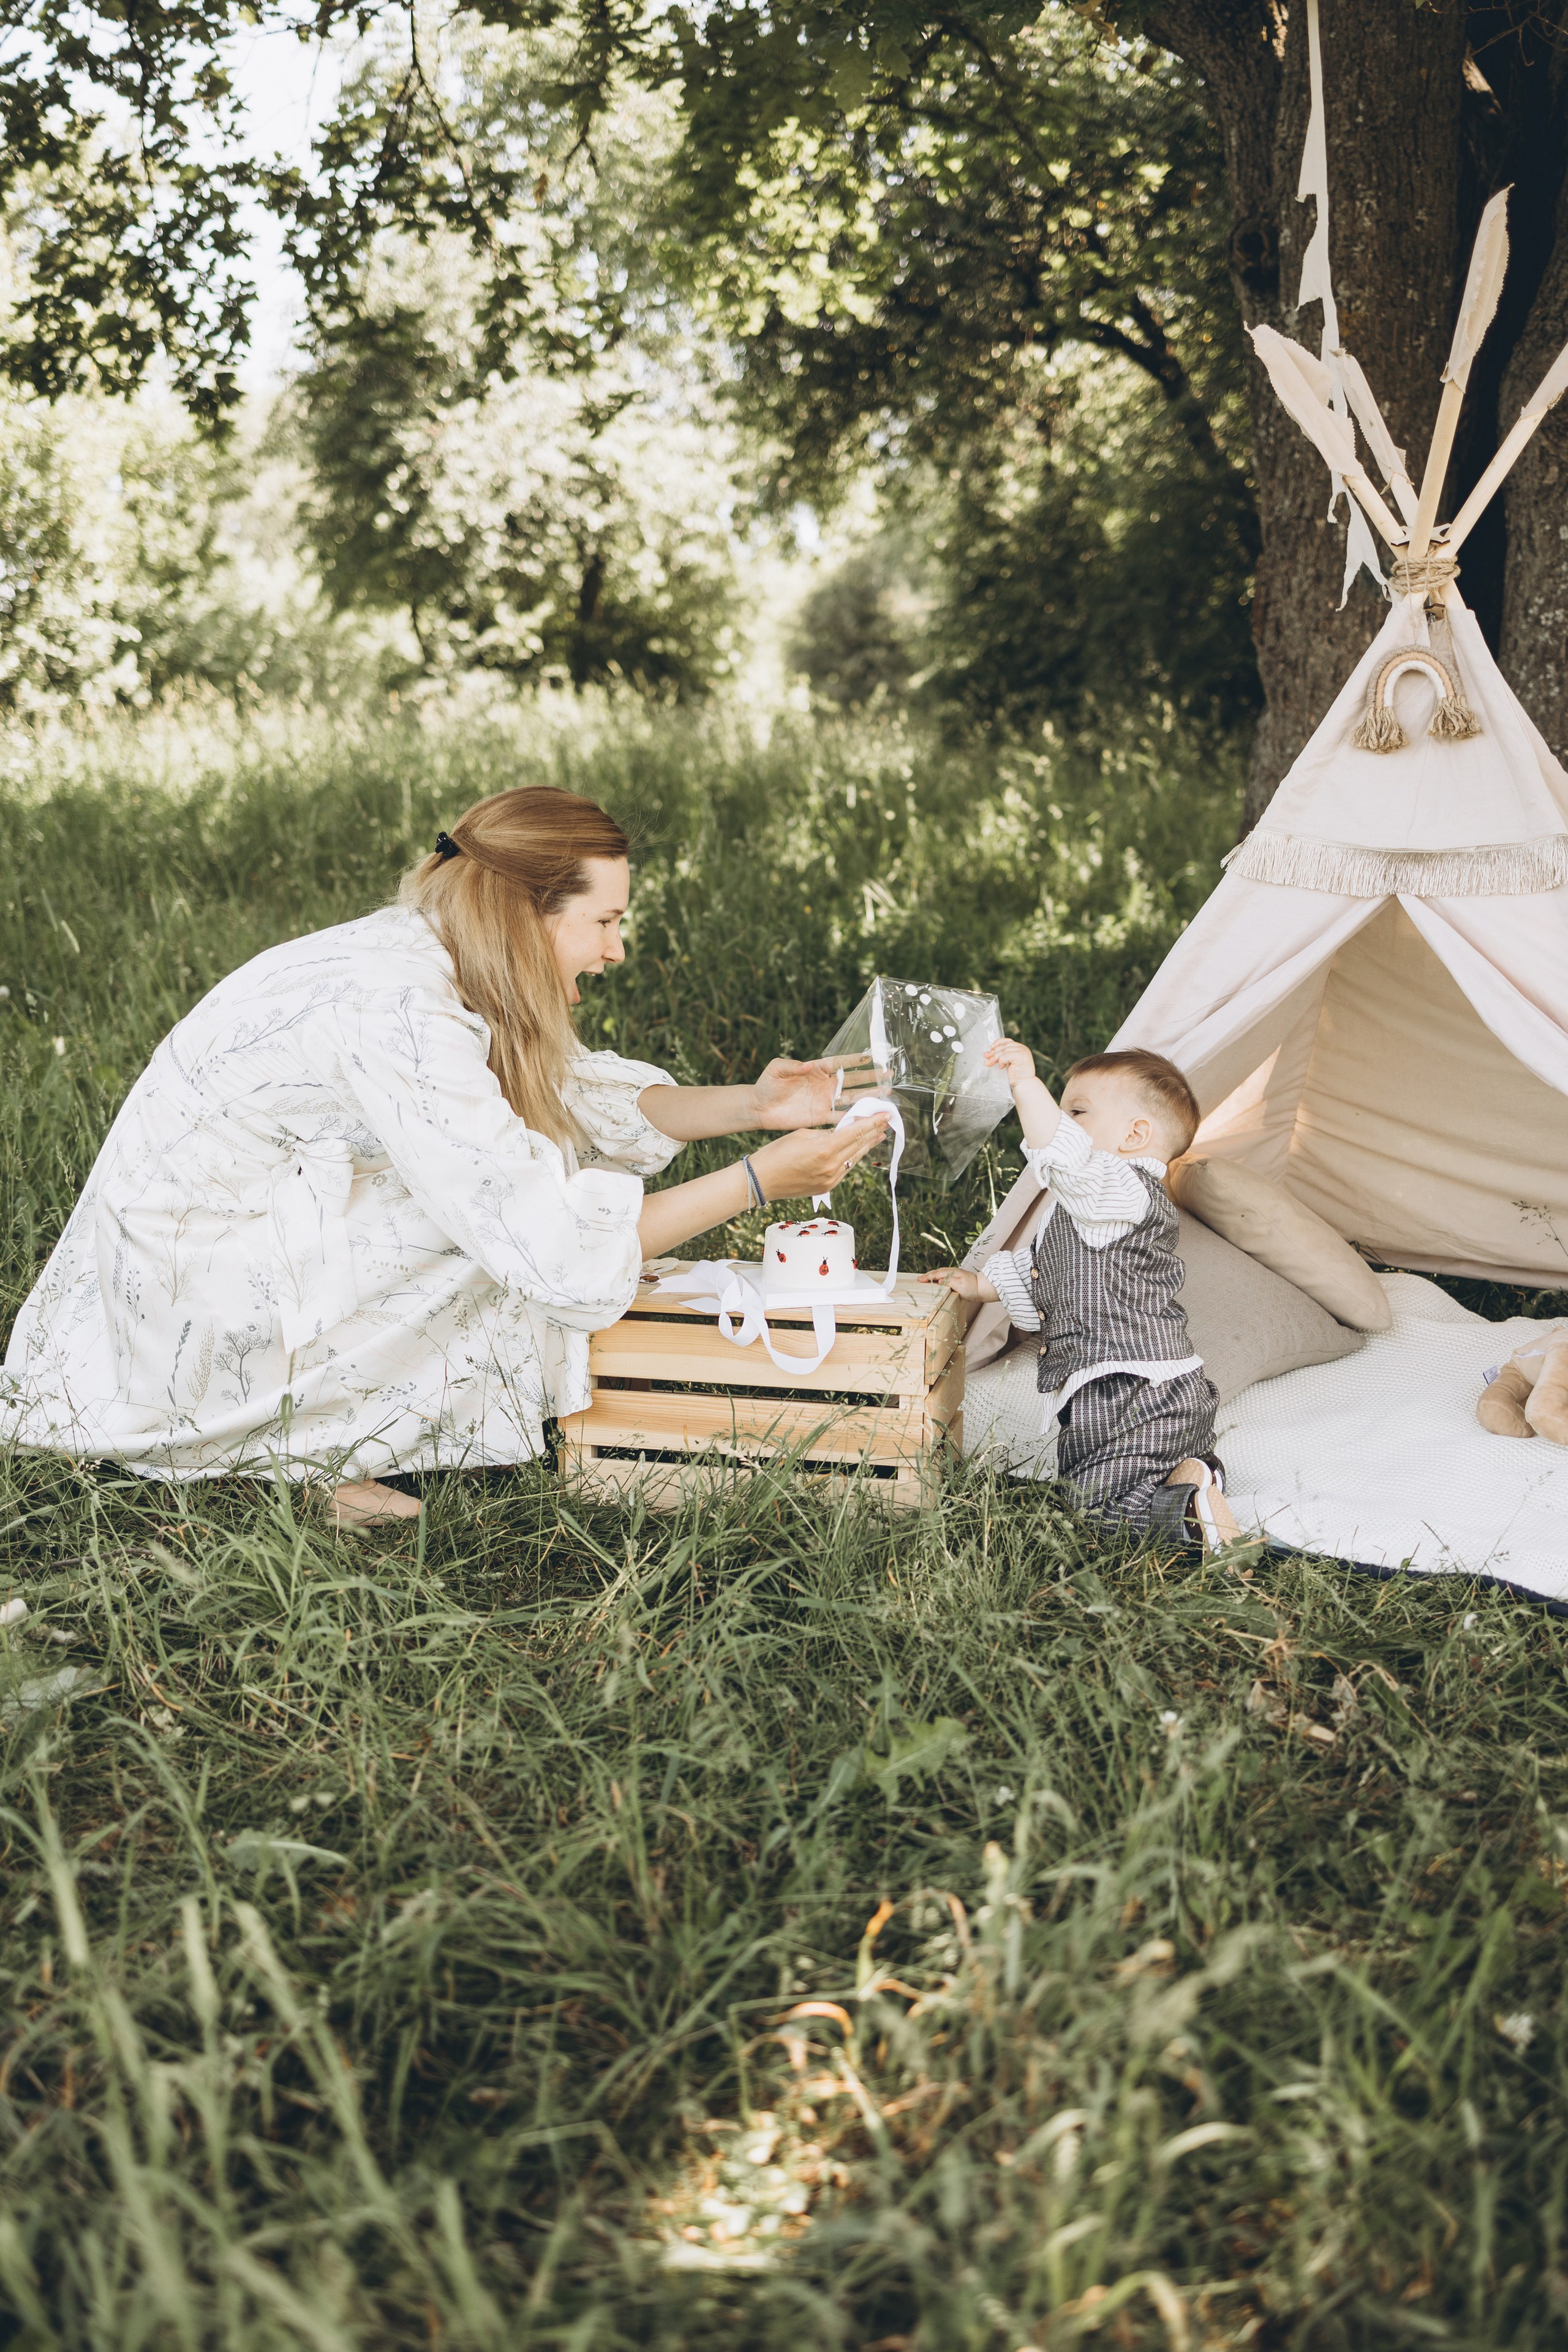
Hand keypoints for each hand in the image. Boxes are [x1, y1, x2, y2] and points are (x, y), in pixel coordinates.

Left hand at [750, 1051, 885, 1130]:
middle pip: (852, 1080)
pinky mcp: (820, 1117)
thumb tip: (808, 1065)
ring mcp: (824, 1101)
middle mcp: (825, 1084)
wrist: (759, 1107)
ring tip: (886, 1094)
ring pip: (851, 1098)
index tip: (872, 1056)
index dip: (855, 1060)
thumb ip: (792, 1066)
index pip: (840, 1063)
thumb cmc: (767, 1084)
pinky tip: (869, 1115)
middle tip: (888, 1076)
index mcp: (816, 1069)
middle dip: (870, 1078)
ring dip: (868, 1097)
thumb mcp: (776, 1069)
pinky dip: (854, 1117)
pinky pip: (840, 1116)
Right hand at [751, 1112, 888, 1202]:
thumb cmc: (777, 1152)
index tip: (885, 1114)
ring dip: (866, 1146)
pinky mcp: (827, 1188)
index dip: (873, 1122)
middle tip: (886, 1121)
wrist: (762, 1180)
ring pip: (855, 1159)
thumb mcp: (802, 1134)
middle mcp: (832, 1166)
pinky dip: (853, 1158)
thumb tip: (845, 1130)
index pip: (856, 1132)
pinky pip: (845, 1170)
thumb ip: (827, 1133)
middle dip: (874, 1132)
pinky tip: (858, 1150)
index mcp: (825, 1149)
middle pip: (860, 1145)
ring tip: (878, 1135)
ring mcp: (831, 1180)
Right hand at [915, 1266, 992, 1302]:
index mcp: (952, 1272)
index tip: (920, 1280)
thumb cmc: (972, 1288)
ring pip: (940, 1274)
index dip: (928, 1277)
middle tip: (918, 1279)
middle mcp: (952, 1272)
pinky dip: (937, 1279)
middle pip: (937, 1272)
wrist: (983, 1288)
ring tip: (924, 1280)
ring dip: (931, 1276)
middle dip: (927, 1275)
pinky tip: (935, 1282)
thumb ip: (949, 1282)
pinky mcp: (956, 1279)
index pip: (937, 1274)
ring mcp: (954, 1275)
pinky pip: (943, 1277)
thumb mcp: (960, 1285)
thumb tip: (939, 1281)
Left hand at [985, 1037, 1035, 1087]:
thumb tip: (987, 1054)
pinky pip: (1006, 1055)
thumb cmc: (1016, 1076)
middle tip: (986, 1058)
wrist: (1024, 1084)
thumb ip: (1001, 1056)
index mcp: (1020, 1048)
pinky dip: (1001, 1061)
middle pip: (1004, 1046)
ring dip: (995, 1057)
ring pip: (1004, 1050)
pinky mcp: (1021, 1056)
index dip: (998, 1043)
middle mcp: (1022, 1048)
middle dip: (994, 1052)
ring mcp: (1022, 1051)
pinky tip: (1001, 1067)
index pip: (1007, 1041)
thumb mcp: (1007, 1063)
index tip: (990, 1048)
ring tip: (990, 1063)